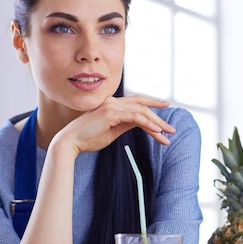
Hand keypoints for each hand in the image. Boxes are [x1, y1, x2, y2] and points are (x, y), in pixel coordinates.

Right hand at [59, 95, 176, 153]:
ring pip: (141, 111)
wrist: (71, 142)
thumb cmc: (89, 138)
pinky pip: (134, 117)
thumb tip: (141, 123)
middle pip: (142, 105)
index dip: (152, 104)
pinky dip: (147, 123)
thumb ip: (126, 124)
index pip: (137, 102)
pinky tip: (156, 131)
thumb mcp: (112, 131)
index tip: (165, 108)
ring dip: (156, 123)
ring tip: (167, 134)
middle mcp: (113, 102)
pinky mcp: (110, 114)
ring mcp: (111, 106)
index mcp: (112, 105)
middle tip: (171, 129)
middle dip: (159, 116)